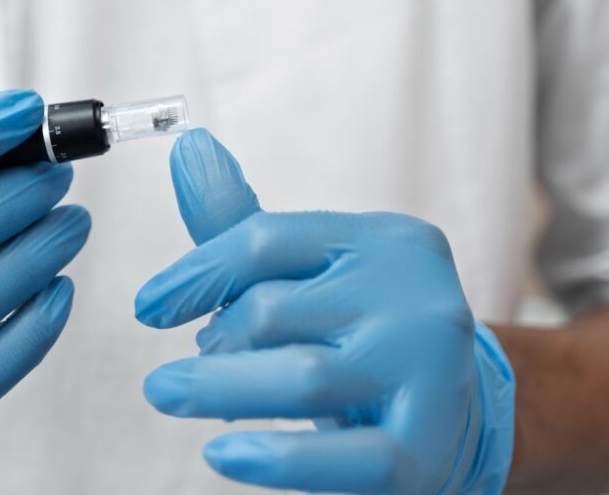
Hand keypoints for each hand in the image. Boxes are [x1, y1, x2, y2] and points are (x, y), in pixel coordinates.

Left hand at [136, 129, 513, 493]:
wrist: (458, 418)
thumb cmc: (366, 335)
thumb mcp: (315, 274)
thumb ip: (245, 222)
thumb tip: (187, 148)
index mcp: (389, 241)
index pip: (267, 241)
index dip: (195, 273)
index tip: (150, 306)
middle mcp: (417, 296)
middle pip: (274, 309)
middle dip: (215, 340)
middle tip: (183, 370)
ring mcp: (429, 372)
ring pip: (302, 376)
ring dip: (217, 388)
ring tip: (170, 394)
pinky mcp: (425, 448)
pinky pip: (342, 458)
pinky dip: (275, 459)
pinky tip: (223, 455)